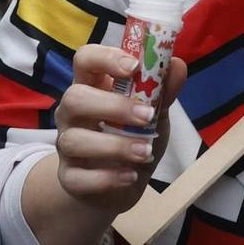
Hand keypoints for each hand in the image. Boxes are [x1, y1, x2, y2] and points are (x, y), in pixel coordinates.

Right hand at [51, 43, 186, 214]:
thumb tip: (176, 65)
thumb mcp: (154, 113)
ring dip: (115, 146)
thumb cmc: (133, 138)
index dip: (106, 58)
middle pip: (74, 98)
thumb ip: (163, 91)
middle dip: (113, 106)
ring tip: (145, 152)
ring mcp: (67, 145)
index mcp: (92, 86)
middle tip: (147, 116)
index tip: (134, 67)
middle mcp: (73, 113)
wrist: (118, 186)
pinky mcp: (68, 177)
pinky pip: (77, 177)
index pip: (85, 59)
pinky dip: (107, 178)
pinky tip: (130, 176)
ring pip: (74, 140)